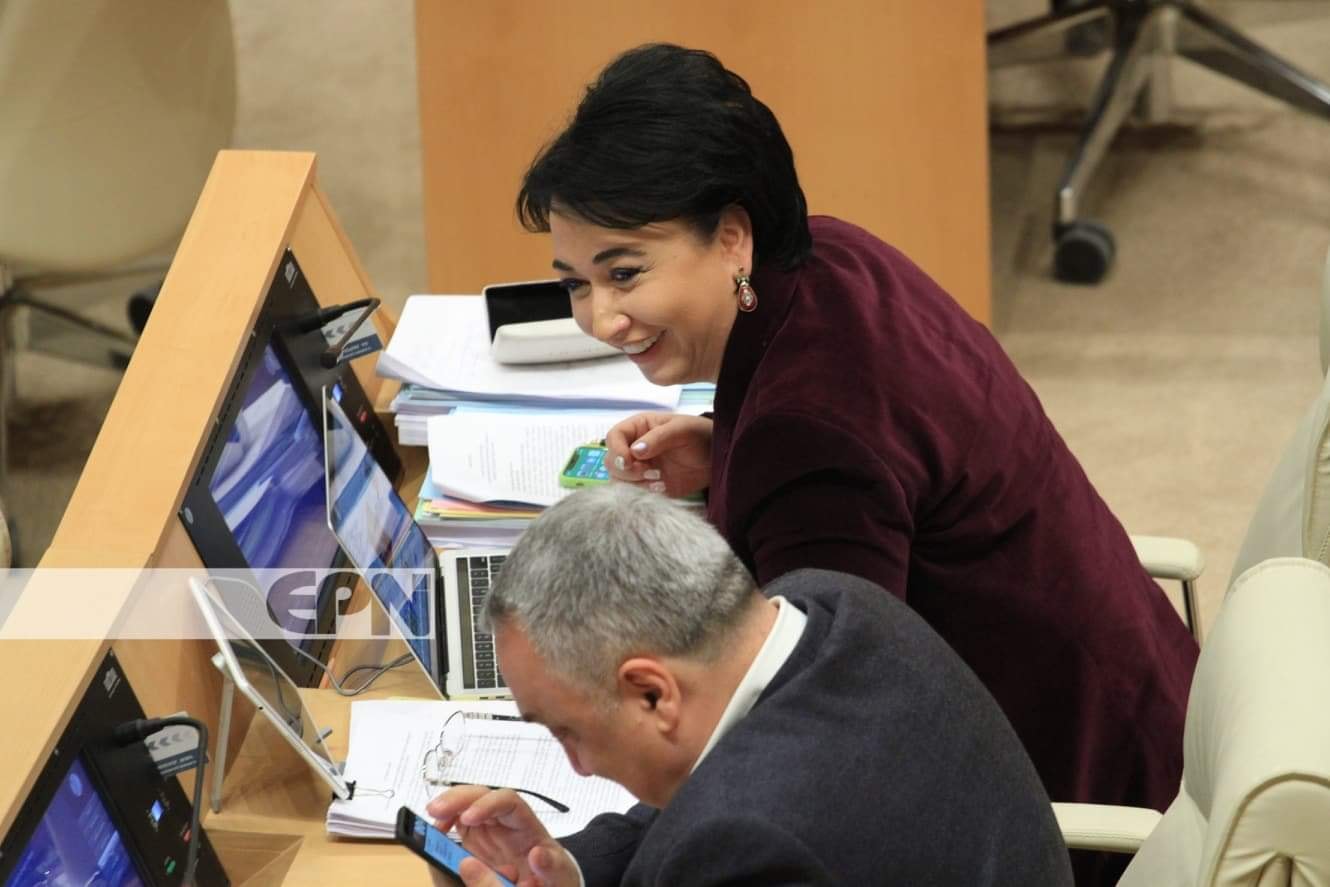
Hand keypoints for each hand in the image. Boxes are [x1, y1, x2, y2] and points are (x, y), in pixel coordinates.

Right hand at [427, 786, 579, 886]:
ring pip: (467, 806)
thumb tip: (534, 855)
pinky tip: (436, 830)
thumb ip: (548, 867)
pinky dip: (446, 824)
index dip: (487, 804)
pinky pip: (459, 825)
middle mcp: (507, 823)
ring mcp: (490, 830)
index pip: (509, 801)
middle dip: (458, 798)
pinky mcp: (478, 842)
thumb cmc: (558, 879)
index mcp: (529, 827)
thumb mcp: (560, 876)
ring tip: (432, 818)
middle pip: (482, 796)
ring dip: (448, 807)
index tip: (469, 817)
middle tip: (435, 810)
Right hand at [605, 413, 712, 498]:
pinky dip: (644, 493)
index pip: (614, 437)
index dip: (616, 450)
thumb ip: (659, 438)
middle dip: (627, 470)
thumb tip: (635, 451)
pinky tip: (662, 488)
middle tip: (650, 472)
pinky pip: (634, 493)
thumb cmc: (699, 436)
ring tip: (659, 479)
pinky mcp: (648, 486)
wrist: (716, 459)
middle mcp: (634, 448)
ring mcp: (640, 468)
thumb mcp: (682, 430)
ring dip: (635, 483)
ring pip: (620, 480)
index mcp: (638, 429)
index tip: (628, 461)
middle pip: (612, 462)